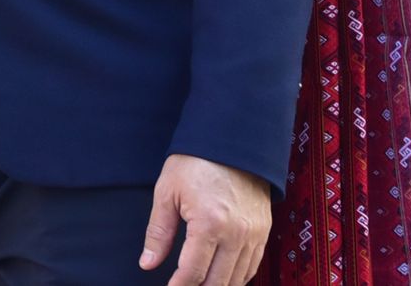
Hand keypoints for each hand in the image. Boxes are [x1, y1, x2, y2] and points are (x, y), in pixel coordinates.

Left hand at [143, 154, 270, 285]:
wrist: (232, 139)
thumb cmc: (196, 161)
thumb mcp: (167, 192)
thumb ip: (158, 232)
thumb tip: (147, 263)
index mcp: (209, 223)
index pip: (193, 272)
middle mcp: (235, 234)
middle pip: (217, 282)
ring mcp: (253, 234)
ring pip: (237, 279)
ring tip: (199, 284)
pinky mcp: (263, 230)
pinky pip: (252, 266)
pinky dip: (237, 278)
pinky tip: (221, 278)